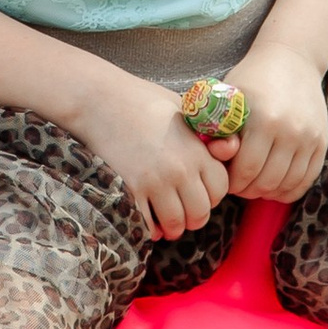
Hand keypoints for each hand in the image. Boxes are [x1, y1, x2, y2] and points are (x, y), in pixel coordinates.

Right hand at [84, 75, 232, 239]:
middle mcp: (180, 169)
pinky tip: (147, 219)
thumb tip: (228, 149)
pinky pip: (148, 226)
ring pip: (176, 225)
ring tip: (166, 219)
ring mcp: (154, 182)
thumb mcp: (182, 109)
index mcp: (196, 150)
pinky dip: (150, 229)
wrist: (100, 99)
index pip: (220, 189)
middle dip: (194, 216)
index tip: (201, 191)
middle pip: (201, 213)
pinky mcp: (130, 190)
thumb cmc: (142, 100)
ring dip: (172, 226)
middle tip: (184, 210)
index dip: (213, 194)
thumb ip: (205, 134)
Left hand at [221, 43, 327, 205]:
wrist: (292, 59)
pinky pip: (307, 179)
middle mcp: (290, 130)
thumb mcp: (230, 98)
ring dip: (268, 192)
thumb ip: (219, 129)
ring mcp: (309, 137)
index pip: (246, 170)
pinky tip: (276, 185)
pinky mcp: (322, 141)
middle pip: (267, 181)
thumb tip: (216, 157)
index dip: (233, 182)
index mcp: (263, 119)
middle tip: (239, 185)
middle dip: (248, 190)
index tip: (226, 179)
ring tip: (256, 184)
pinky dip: (290, 189)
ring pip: (287, 184)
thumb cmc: (252, 80)